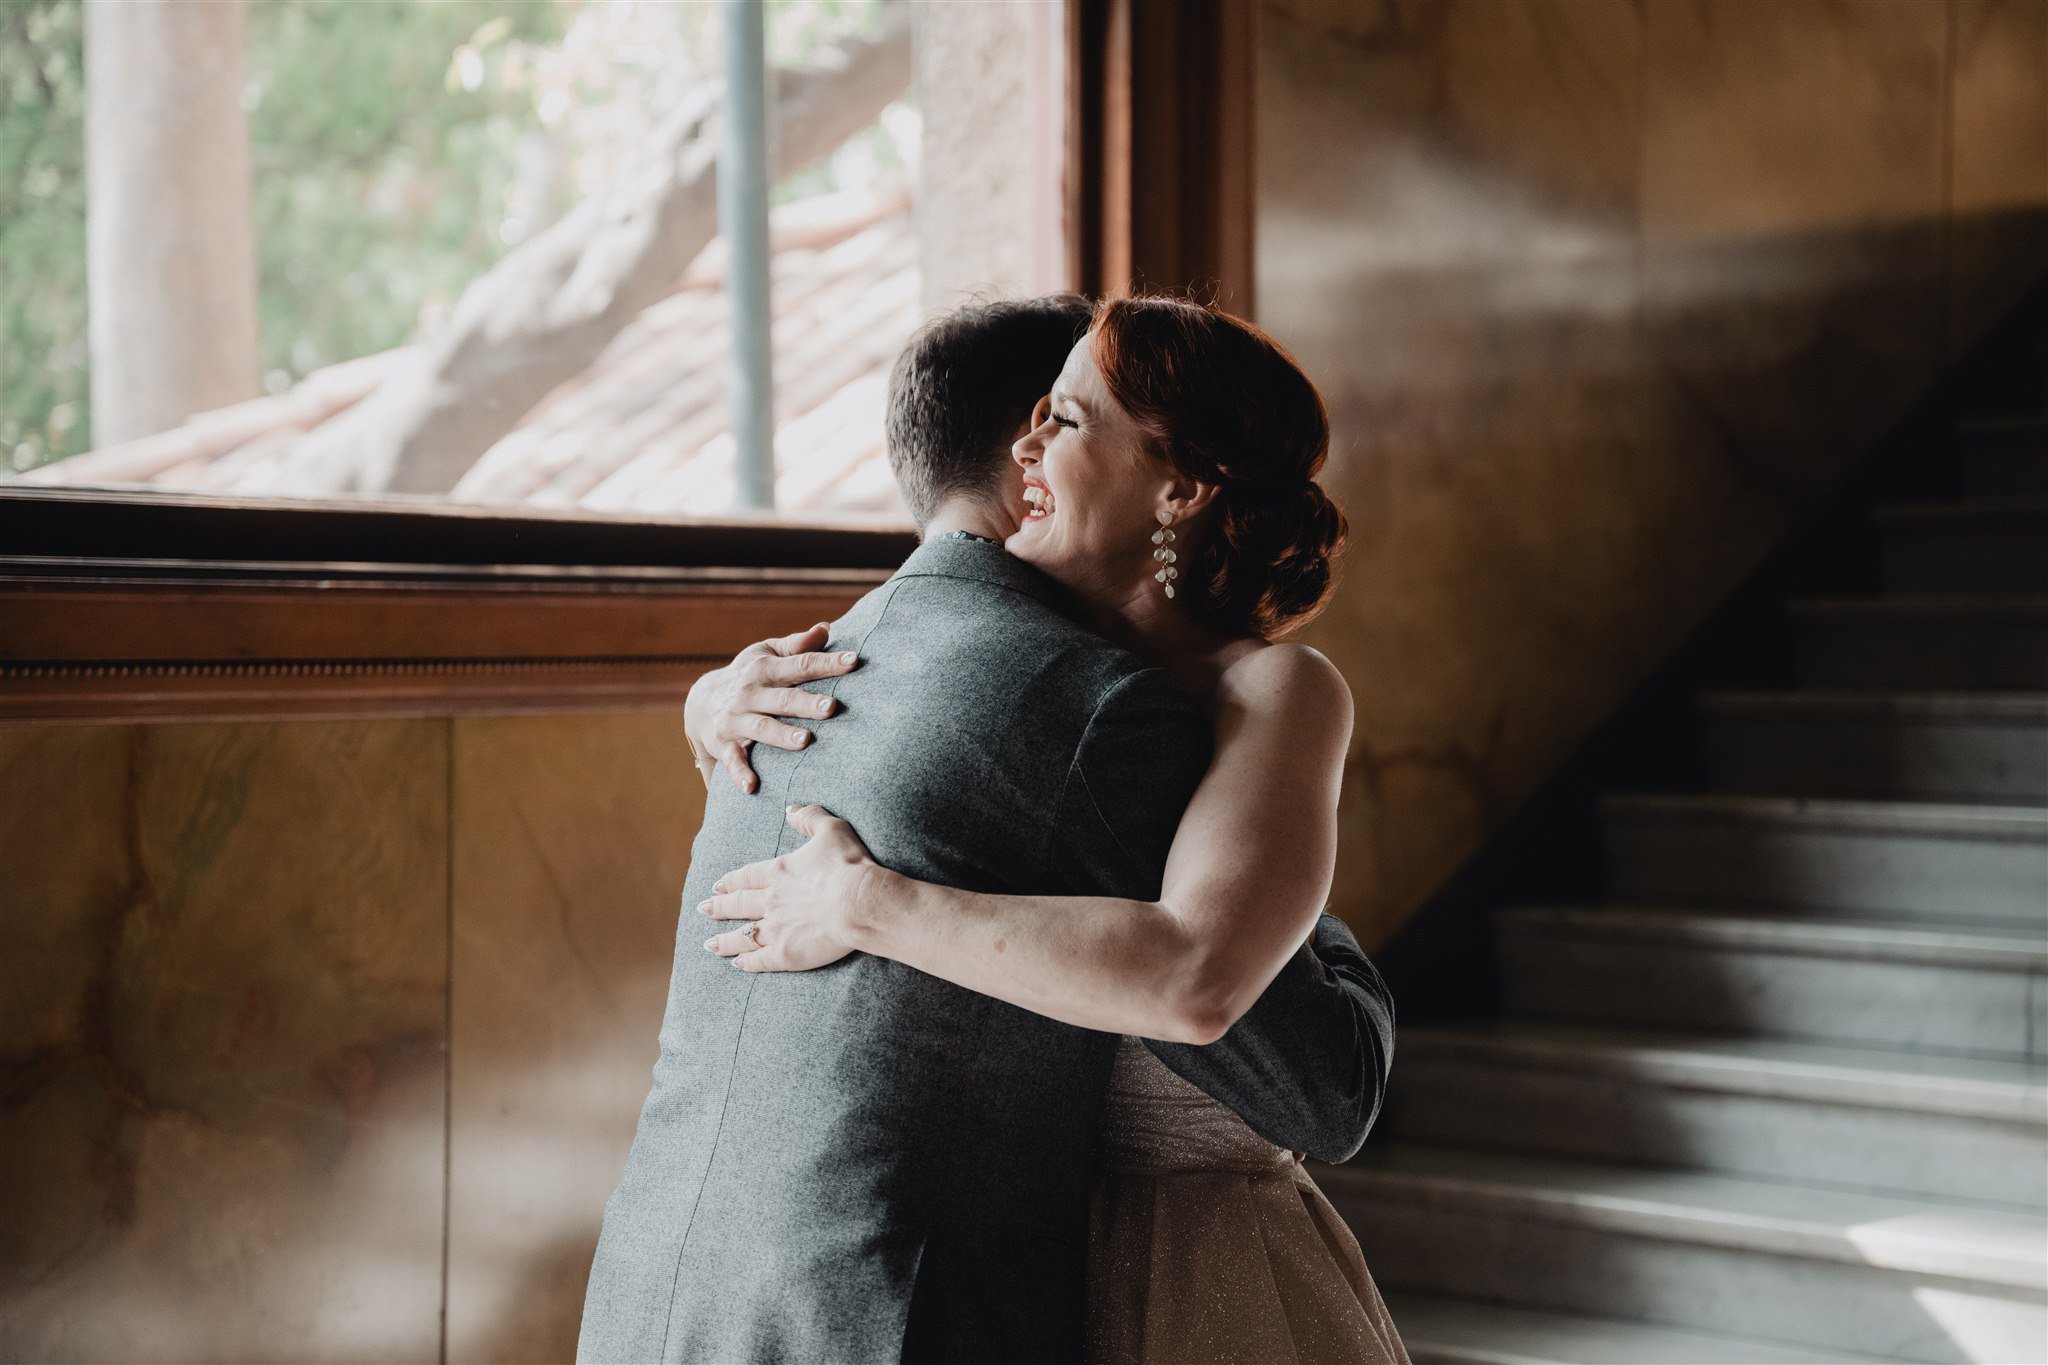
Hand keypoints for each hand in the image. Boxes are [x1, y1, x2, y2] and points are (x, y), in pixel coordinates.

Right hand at [684, 623, 858, 793]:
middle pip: (784, 698)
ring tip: (805, 741)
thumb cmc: (748, 675)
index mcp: (766, 669)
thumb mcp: (767, 654)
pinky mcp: (724, 744)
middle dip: (807, 702)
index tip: (854, 661)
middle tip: (832, 706)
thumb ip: (797, 645)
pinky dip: (740, 774)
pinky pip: (732, 761)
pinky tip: (752, 787)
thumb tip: (826, 628)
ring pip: (761, 728)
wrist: (699, 702)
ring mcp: (736, 719)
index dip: (828, 662)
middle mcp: (750, 693)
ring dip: (782, 735)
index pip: (802, 664)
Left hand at [699, 804, 877, 972]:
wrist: (858, 902)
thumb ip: (809, 817)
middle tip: (703, 910)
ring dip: (724, 940)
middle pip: (738, 905)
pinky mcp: (786, 953)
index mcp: (778, 873)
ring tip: (708, 944)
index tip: (717, 886)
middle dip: (719, 907)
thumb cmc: (848, 865)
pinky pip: (759, 960)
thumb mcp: (831, 830)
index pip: (747, 877)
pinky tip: (736, 963)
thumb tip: (791, 809)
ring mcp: (776, 929)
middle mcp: (771, 901)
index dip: (730, 882)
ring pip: (742, 936)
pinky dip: (746, 962)